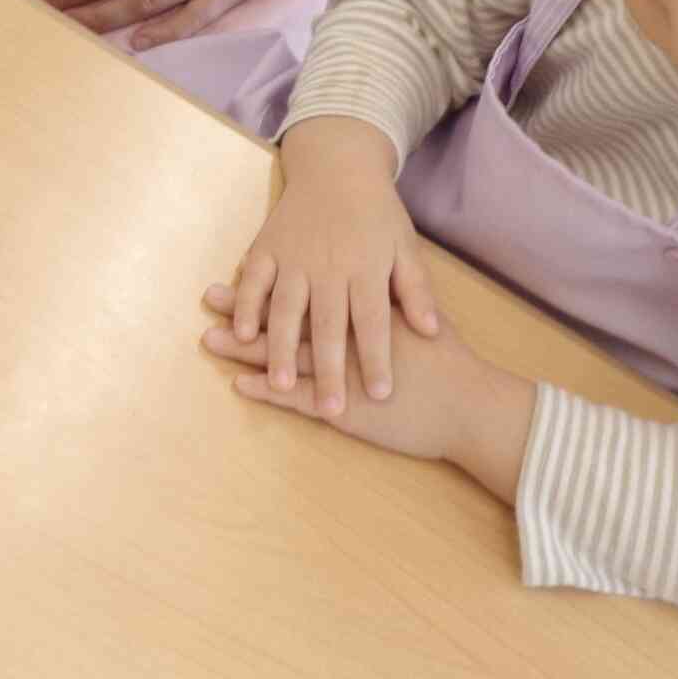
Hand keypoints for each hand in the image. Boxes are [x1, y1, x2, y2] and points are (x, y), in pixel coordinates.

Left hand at [199, 299, 533, 496]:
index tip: (245, 269)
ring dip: (246, 348)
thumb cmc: (450, 363)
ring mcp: (340, 374)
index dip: (274, 282)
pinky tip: (239, 385)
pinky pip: (295, 399)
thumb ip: (401, 297)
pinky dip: (267, 391)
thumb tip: (387, 281)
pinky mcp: (343, 409)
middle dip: (246, 310)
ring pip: (283, 355)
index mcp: (361, 309)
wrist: (469, 405)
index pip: (308, 292)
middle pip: (286, 318)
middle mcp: (344, 337)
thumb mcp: (423, 318)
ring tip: (210, 338)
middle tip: (209, 297)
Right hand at [218, 120, 437, 413]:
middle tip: (333, 407)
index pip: (374, 322)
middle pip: (328, 325)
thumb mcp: (405, 247)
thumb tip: (431, 331)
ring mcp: (294, 256)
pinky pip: (254, 280)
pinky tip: (243, 334)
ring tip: (281, 384)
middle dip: (330, 369)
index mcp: (366, 268)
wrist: (338, 165)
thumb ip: (415, 290)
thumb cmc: (377, 213)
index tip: (382, 395)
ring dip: (280, 348)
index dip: (376, 359)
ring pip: (286, 309)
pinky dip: (247, 306)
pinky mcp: (267, 247)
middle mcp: (329, 265)